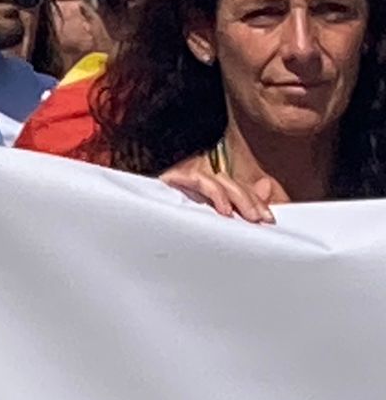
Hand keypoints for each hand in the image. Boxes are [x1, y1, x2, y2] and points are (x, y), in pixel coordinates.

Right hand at [160, 157, 280, 222]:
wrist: (132, 223)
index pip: (236, 189)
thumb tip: (265, 185)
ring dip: (239, 200)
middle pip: (231, 184)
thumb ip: (238, 202)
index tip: (268, 220)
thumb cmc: (161, 224)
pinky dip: (215, 196)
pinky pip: (201, 183)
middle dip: (250, 202)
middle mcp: (196, 178)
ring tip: (249, 218)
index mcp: (203, 188)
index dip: (254, 202)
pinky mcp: (173, 177)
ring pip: (221, 182)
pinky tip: (224, 211)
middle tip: (263, 220)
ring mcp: (184, 176)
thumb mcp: (206, 218)